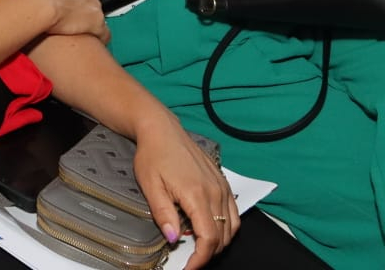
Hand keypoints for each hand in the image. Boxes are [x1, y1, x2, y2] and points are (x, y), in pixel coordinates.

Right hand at [20, 0, 108, 41]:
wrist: (40, 5)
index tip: (67, 5)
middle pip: (90, 1)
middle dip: (82, 10)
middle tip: (69, 20)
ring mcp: (95, 6)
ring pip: (97, 16)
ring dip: (89, 23)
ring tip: (77, 33)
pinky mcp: (97, 23)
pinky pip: (104, 33)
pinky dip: (100, 38)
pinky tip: (93, 42)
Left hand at [130, 110, 236, 267]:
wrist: (162, 130)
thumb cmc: (153, 155)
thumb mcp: (150, 186)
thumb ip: (163, 214)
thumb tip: (173, 238)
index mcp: (196, 194)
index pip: (209, 238)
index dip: (200, 259)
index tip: (189, 268)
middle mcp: (214, 191)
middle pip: (222, 236)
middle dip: (208, 254)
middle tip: (190, 260)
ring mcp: (221, 186)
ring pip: (232, 226)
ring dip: (219, 242)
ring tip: (200, 247)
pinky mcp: (222, 181)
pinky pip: (234, 212)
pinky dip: (227, 227)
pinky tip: (211, 228)